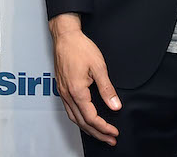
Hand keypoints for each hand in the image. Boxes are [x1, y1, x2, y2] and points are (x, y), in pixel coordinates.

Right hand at [50, 13, 120, 145]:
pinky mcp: (61, 87)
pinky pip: (69, 109)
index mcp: (77, 91)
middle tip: (110, 140)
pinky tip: (85, 119)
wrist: (65, 36)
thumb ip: (107, 89)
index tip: (114, 132)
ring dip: (87, 128)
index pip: (91, 117)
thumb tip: (115, 106)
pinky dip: (78, 119)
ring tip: (100, 134)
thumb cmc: (80, 48)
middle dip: (97, 133)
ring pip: (74, 117)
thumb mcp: (99, 67)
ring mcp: (62, 91)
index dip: (104, 127)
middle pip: (81, 122)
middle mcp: (67, 94)